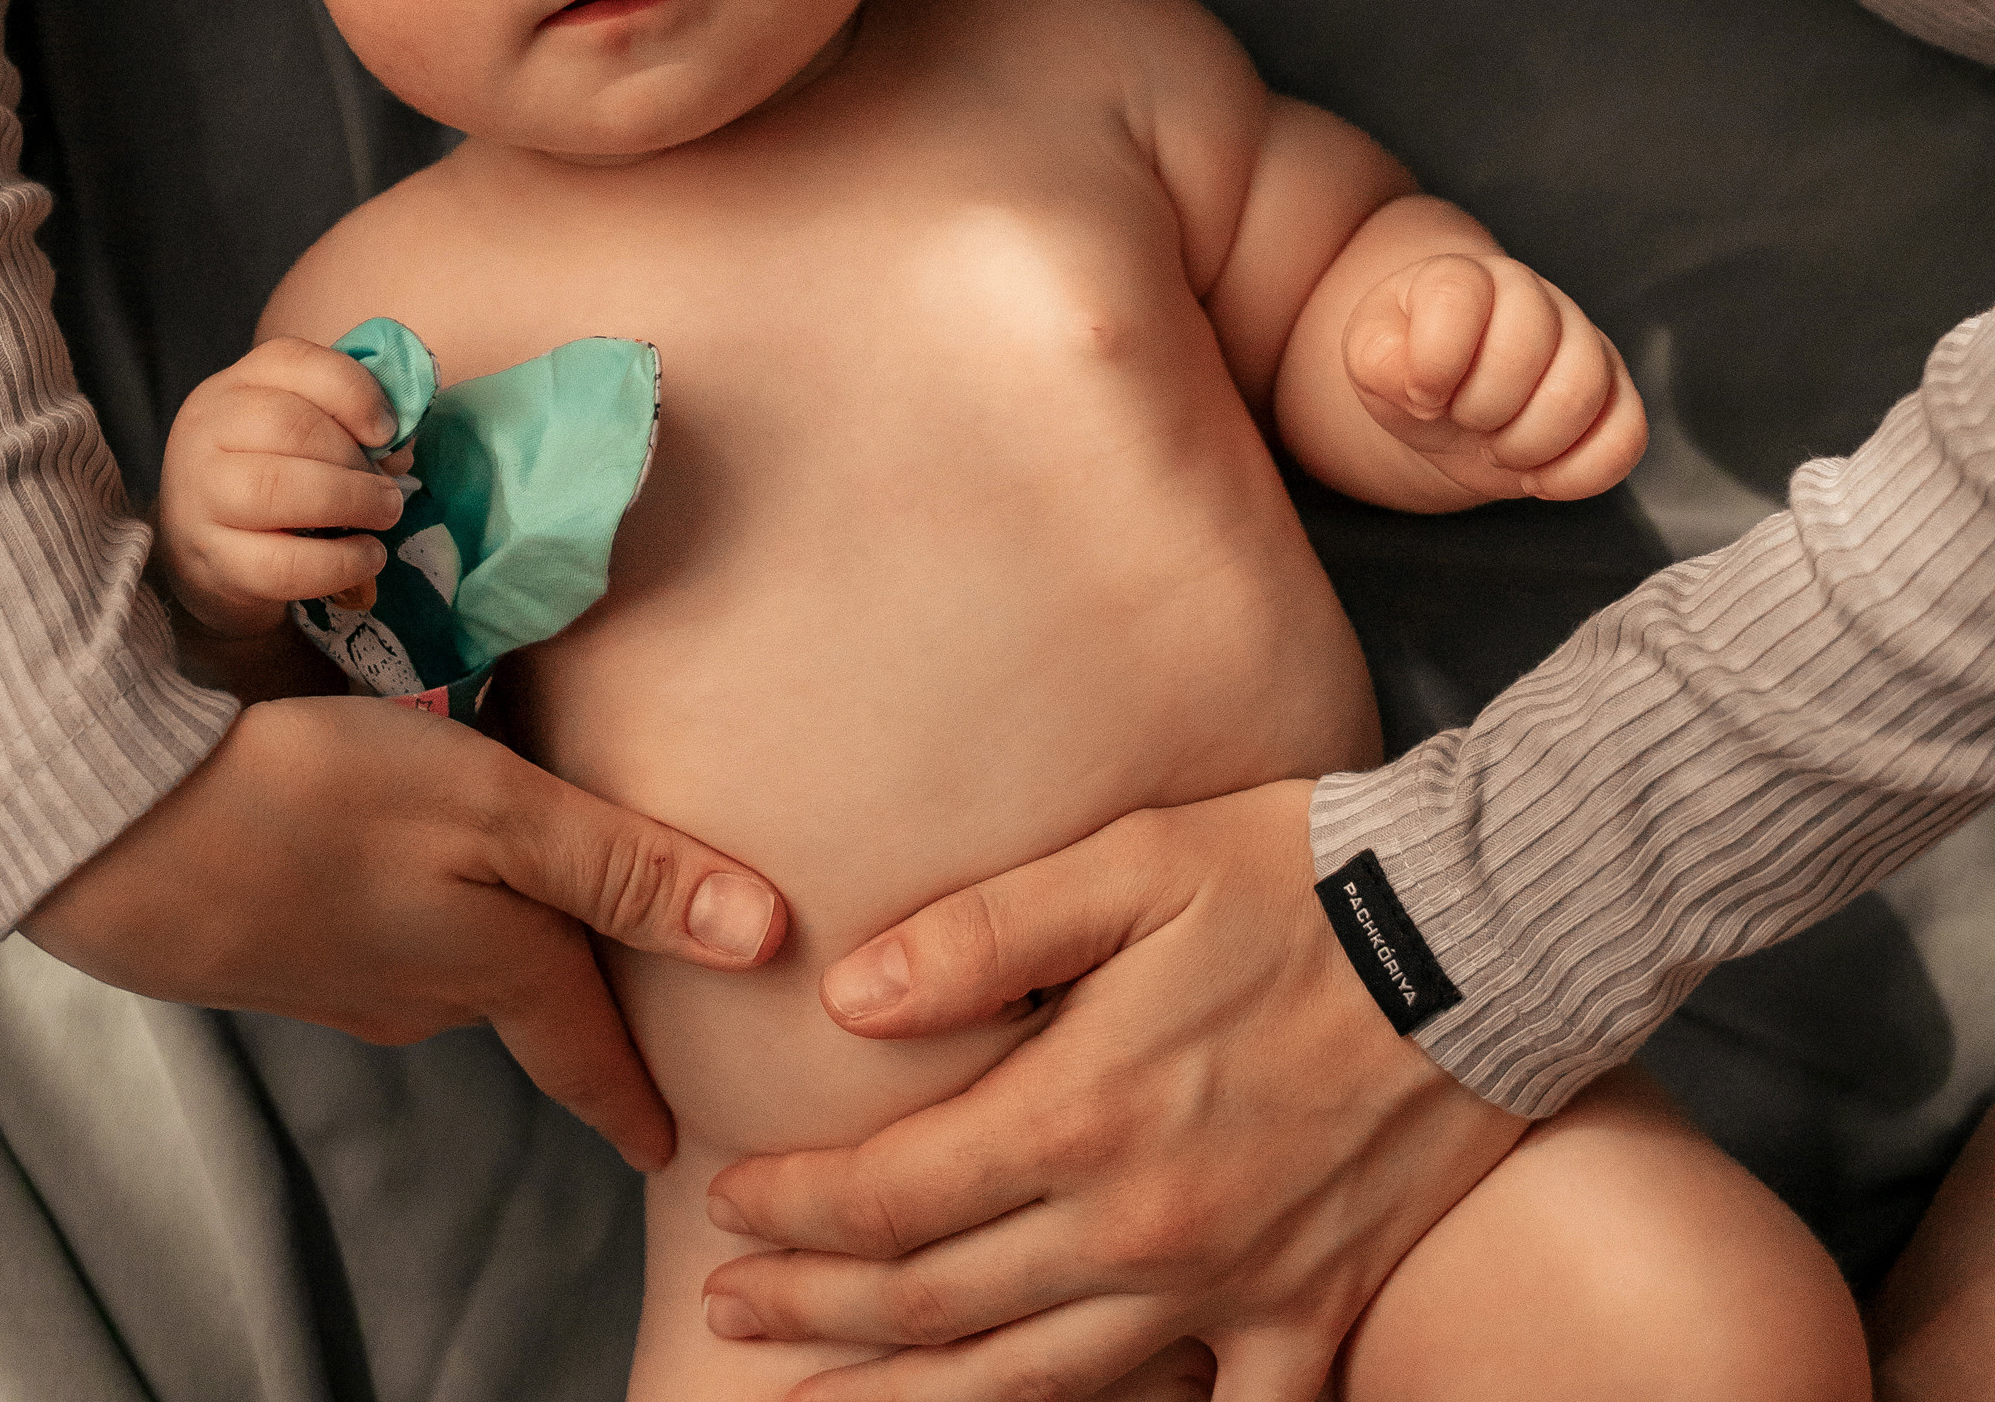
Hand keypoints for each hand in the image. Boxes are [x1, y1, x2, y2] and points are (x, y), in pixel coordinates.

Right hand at [24, 694, 786, 1169]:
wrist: (125, 830)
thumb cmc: (326, 798)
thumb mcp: (498, 810)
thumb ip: (624, 868)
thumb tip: (765, 936)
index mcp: (493, 970)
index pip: (587, 1048)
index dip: (632, 1092)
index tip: (664, 1143)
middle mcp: (421, 996)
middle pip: (519, 1000)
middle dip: (563, 1003)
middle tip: (606, 995)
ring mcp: (339, 978)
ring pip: (442, 968)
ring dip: (480, 944)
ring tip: (506, 907)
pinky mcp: (274, 941)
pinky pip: (373, 938)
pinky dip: (405, 911)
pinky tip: (389, 865)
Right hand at [158, 333, 409, 635]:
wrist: (203, 552)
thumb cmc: (270, 476)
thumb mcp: (299, 431)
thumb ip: (347, 421)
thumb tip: (399, 448)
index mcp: (236, 385)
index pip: (292, 360)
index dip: (354, 391)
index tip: (389, 432)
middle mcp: (206, 431)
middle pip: (289, 424)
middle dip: (355, 457)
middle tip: (390, 489)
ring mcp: (200, 497)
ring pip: (278, 489)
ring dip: (351, 501)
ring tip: (385, 516)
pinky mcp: (211, 561)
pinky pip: (282, 564)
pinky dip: (339, 561)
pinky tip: (367, 556)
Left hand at [701, 781, 1523, 1400]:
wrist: (1484, 937)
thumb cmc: (1299, 875)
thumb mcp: (1131, 861)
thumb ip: (985, 933)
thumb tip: (848, 999)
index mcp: (1086, 1110)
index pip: (895, 1195)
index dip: (797, 1212)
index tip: (727, 1209)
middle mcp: (1144, 1224)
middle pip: (941, 1306)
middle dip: (820, 1317)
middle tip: (732, 1316)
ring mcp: (1232, 1284)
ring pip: (1043, 1388)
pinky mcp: (1315, 1310)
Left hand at [1340, 253, 1645, 500]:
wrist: (1450, 397)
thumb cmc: (1408, 370)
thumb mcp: (1370, 359)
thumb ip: (1378, 361)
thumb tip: (1420, 385)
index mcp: (1465, 277)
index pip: (1459, 298)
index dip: (1434, 362)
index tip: (1420, 394)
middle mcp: (1532, 297)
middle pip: (1524, 353)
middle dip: (1481, 411)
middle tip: (1463, 422)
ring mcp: (1583, 342)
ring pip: (1581, 392)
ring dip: (1527, 445)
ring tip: (1497, 448)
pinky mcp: (1616, 394)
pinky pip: (1626, 436)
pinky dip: (1577, 473)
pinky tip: (1539, 477)